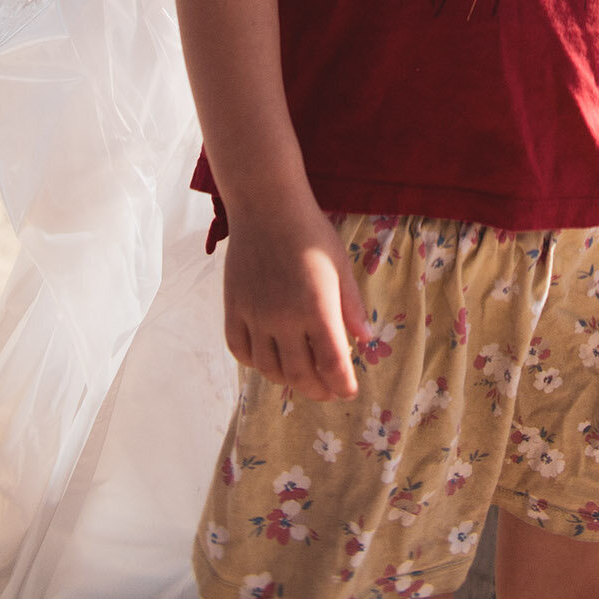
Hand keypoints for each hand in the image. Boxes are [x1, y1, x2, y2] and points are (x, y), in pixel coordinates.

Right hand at [222, 190, 373, 398]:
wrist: (267, 207)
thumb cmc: (311, 232)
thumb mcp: (340, 266)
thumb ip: (352, 306)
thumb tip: (365, 339)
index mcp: (317, 308)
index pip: (332, 364)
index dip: (342, 385)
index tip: (348, 391)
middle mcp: (284, 319)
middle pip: (300, 375)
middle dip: (318, 390)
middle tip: (328, 390)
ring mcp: (255, 316)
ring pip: (269, 369)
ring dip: (287, 380)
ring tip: (300, 376)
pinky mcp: (233, 308)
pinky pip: (240, 350)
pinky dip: (254, 362)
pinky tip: (267, 358)